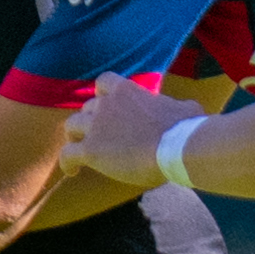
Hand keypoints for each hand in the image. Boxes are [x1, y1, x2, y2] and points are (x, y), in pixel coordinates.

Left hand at [53, 75, 196, 190]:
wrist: (178, 148)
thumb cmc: (186, 127)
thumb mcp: (185, 107)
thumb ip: (174, 106)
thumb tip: (187, 109)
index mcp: (126, 90)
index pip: (104, 82)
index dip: (103, 95)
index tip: (109, 106)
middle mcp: (106, 104)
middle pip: (87, 108)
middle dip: (92, 120)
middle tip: (102, 135)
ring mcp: (95, 127)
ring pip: (71, 127)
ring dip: (77, 137)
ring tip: (83, 151)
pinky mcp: (90, 150)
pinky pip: (67, 154)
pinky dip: (67, 163)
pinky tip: (73, 171)